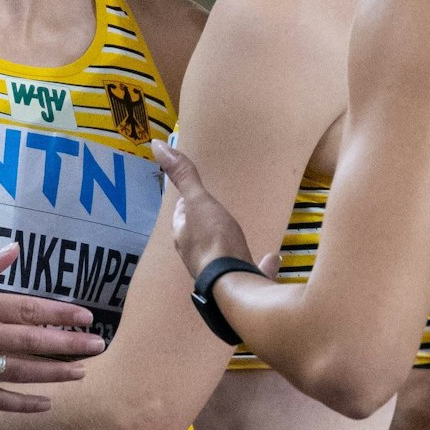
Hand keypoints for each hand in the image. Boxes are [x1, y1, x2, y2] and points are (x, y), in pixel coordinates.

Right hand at [0, 244, 105, 410]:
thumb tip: (16, 249)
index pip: (23, 308)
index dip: (57, 314)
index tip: (86, 318)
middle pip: (26, 340)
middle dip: (66, 344)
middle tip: (97, 347)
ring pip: (14, 371)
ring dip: (50, 373)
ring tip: (80, 373)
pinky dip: (19, 403)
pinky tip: (44, 404)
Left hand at [153, 141, 268, 279]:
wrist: (235, 283)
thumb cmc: (213, 240)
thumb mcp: (198, 201)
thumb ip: (183, 175)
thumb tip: (157, 145)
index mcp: (185, 238)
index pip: (181, 217)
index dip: (185, 206)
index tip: (191, 197)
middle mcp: (197, 257)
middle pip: (198, 236)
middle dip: (205, 225)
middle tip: (215, 214)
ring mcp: (219, 272)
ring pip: (221, 255)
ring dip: (227, 246)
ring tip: (237, 236)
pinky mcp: (241, 284)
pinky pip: (249, 270)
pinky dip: (258, 264)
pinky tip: (272, 259)